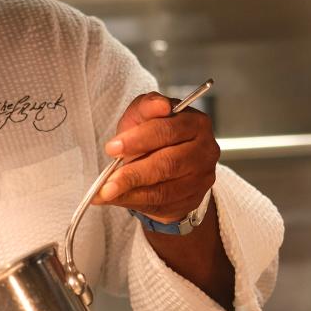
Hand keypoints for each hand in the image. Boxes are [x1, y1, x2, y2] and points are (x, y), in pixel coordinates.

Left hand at [93, 92, 218, 222]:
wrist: (163, 163)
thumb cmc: (151, 135)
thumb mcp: (143, 115)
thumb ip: (147, 107)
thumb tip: (159, 105)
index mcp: (195, 123)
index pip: (167, 131)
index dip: (138, 140)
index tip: (111, 148)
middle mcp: (205, 150)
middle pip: (168, 164)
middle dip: (132, 173)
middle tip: (106, 182)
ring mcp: (202, 177)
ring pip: (165, 189)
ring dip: (131, 192)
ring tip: (105, 193)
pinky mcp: (194, 198)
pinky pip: (163, 204)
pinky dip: (136, 203)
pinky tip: (118, 199)